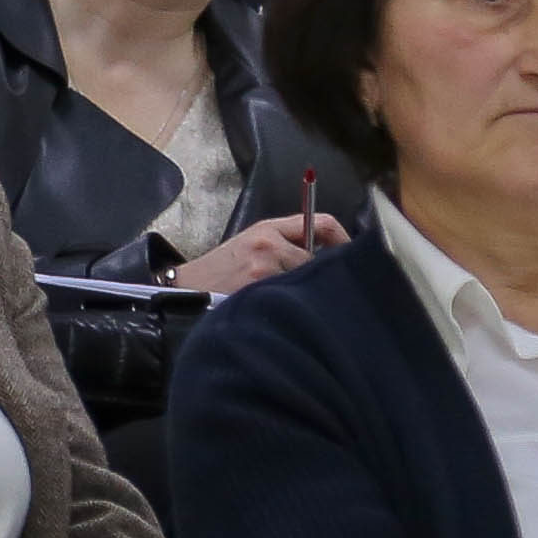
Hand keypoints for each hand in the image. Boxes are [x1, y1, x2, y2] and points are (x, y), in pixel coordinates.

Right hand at [174, 212, 350, 296]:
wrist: (183, 291)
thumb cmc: (218, 275)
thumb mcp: (248, 248)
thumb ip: (283, 246)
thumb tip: (325, 259)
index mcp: (268, 228)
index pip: (320, 223)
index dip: (343, 240)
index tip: (353, 256)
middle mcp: (269, 242)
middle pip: (318, 259)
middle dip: (320, 278)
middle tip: (322, 294)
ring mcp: (264, 267)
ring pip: (305, 281)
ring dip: (304, 296)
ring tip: (289, 307)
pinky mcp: (258, 289)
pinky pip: (290, 298)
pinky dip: (291, 308)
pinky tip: (280, 315)